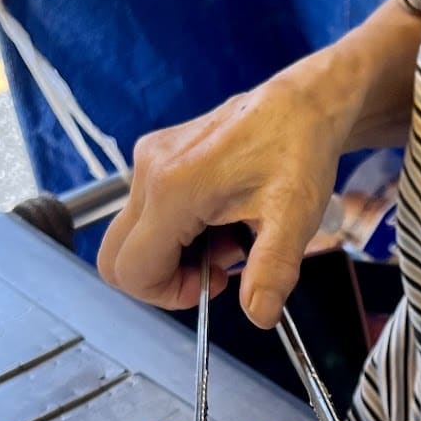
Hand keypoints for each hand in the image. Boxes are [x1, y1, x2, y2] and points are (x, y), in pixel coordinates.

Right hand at [98, 60, 353, 327]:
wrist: (302, 105)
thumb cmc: (298, 151)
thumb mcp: (293, 218)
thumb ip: (272, 271)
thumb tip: (259, 315)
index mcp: (172, 190)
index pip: (132, 270)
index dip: (167, 293)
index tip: (215, 283)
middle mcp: (149, 172)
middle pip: (118, 257)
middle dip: (166, 276)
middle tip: (220, 264)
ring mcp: (148, 160)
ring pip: (136, 237)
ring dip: (178, 251)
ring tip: (231, 233)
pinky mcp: (156, 154)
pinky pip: (148, 211)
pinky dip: (180, 228)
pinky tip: (222, 214)